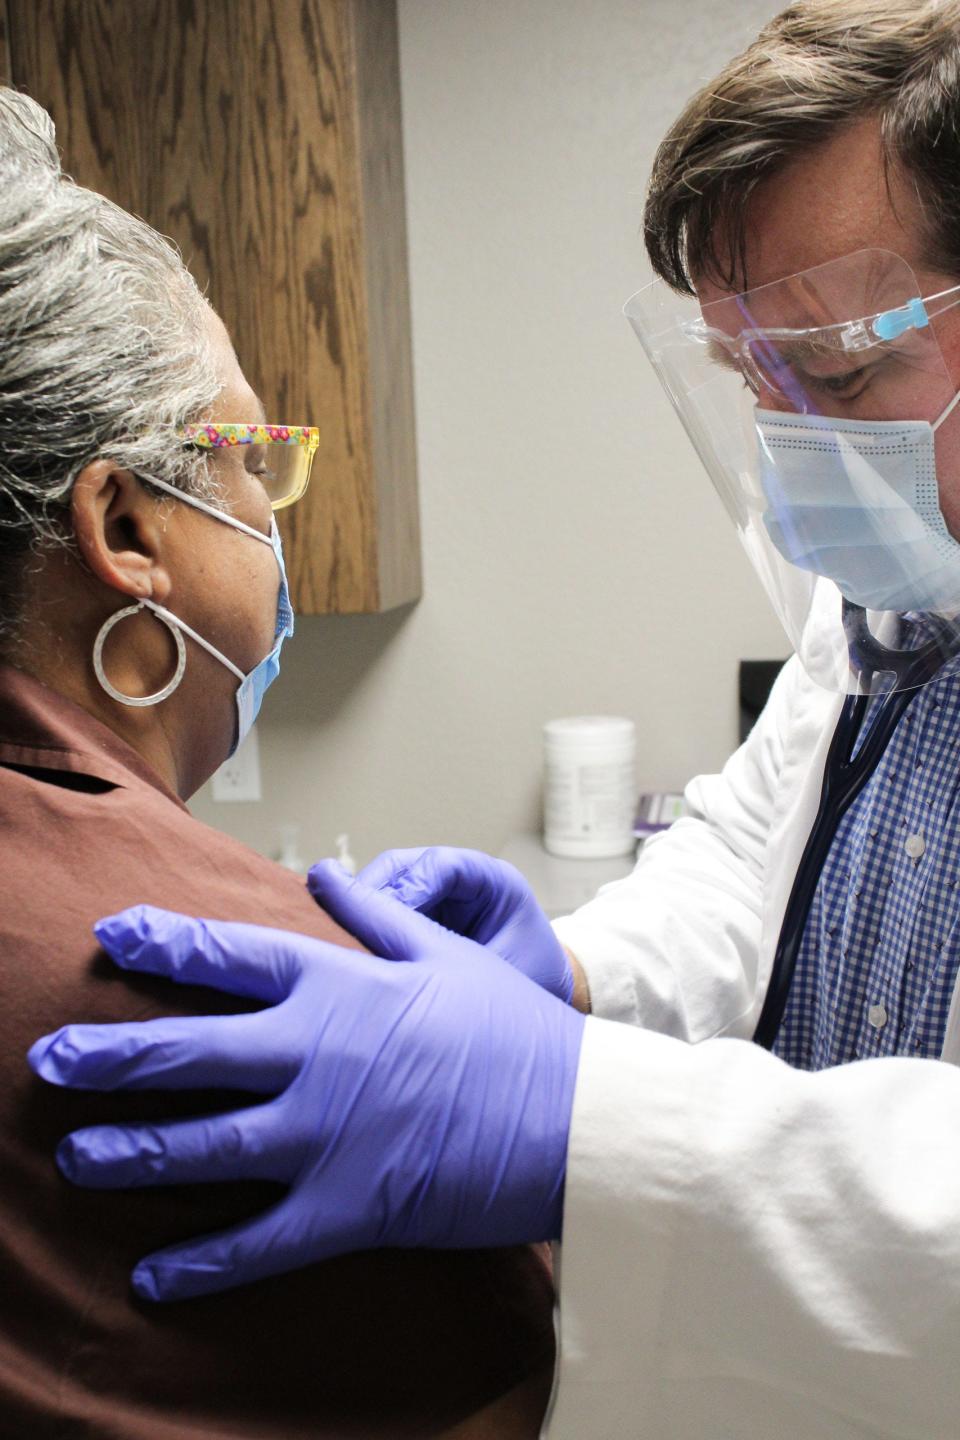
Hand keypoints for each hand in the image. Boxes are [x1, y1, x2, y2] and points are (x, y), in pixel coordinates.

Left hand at [28, 892, 583, 1301]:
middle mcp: (316, 1054)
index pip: (228, 956)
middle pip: (188, 1050)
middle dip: (110, 1055)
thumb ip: (374, 915)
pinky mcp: (345, 1207)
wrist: (575, 1117)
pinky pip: (254, 1242)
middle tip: (50, 1059)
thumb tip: (321, 876)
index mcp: (339, 986)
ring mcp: (324, 1133)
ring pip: (200, 1145)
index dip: (162, 942)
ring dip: (128, 1154)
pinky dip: (198, 1264)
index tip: (110, 936)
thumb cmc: (513, 1030)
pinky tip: (151, 1276)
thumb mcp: (444, 953)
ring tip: (73, 1157)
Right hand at [310, 847, 573, 1001]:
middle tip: (344, 930)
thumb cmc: (533, 976)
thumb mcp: (508, 972)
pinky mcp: (412, 909)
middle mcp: (458, 877)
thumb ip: (466, 963)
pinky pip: (377, 906)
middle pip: (401, 866)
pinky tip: (343, 950)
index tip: (389, 921)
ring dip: (356, 909)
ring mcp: (432, 891)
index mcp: (493, 880)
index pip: (442, 867)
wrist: (542, 987)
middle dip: (370, 894)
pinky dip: (358, 924)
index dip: (410, 888)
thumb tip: (412, 968)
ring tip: (337, 942)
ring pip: (381, 883)